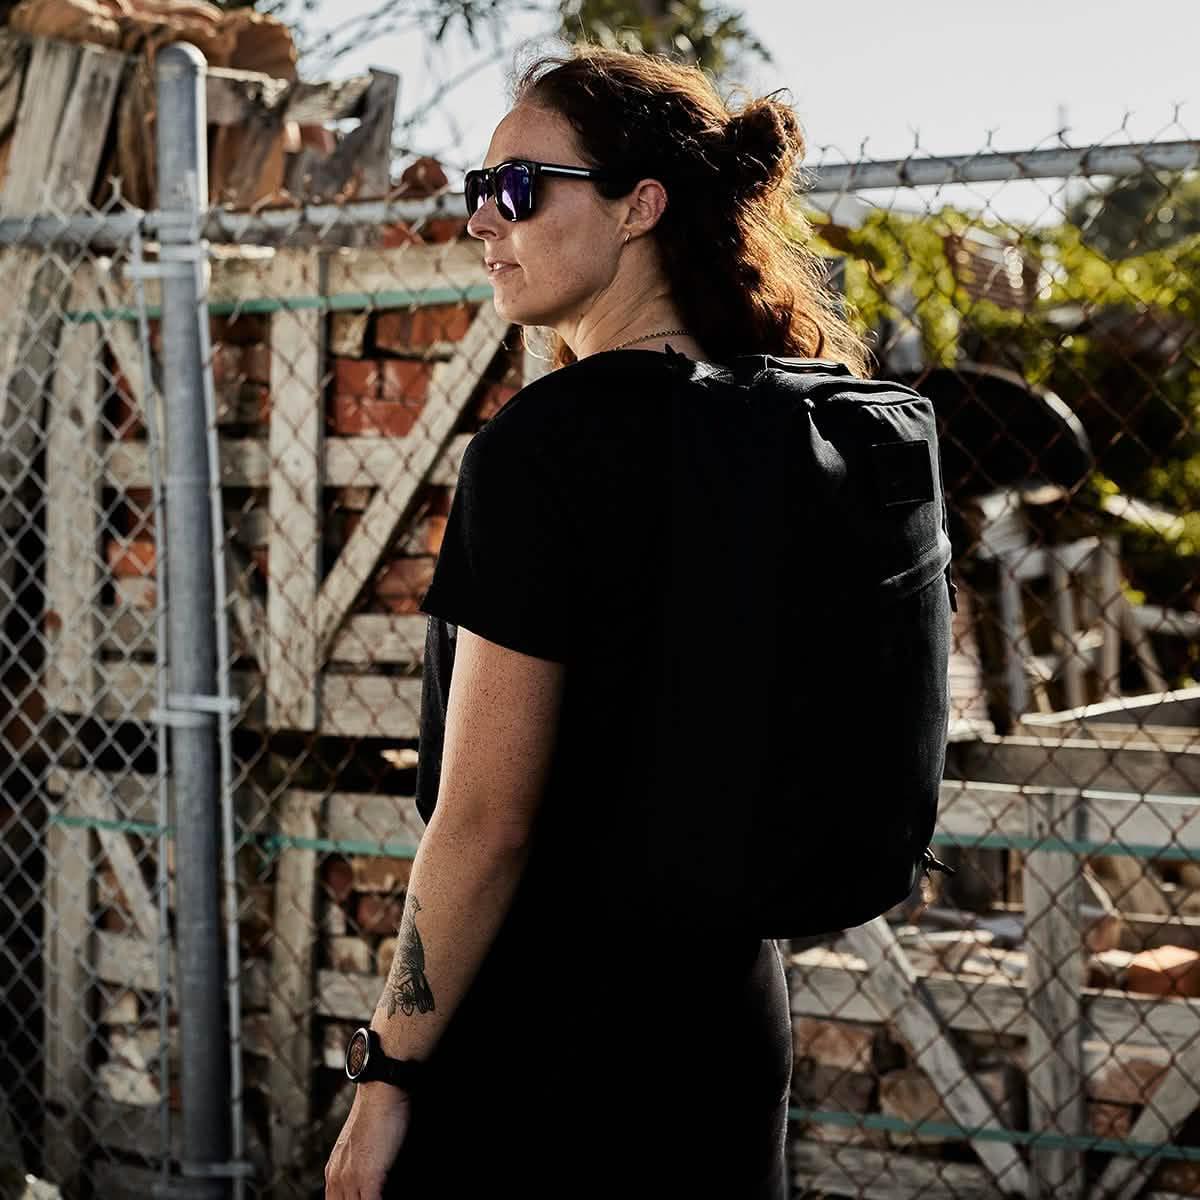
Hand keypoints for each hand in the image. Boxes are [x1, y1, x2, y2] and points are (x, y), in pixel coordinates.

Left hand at [325, 1082, 411, 1199]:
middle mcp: (337, 1177)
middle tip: (372, 1197)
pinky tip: (389, 1198)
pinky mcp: (368, 1177)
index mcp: (333, 1170)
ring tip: (379, 1197)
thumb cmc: (376, 1110)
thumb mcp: (359, 1142)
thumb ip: (357, 1163)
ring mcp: (351, 1178)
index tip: (360, 1196)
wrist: (381, 1089)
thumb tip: (370, 1176)